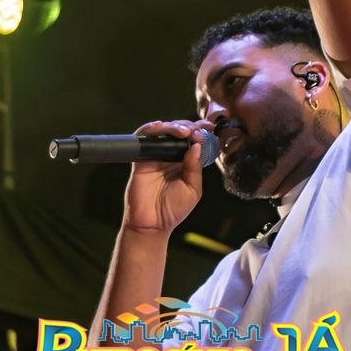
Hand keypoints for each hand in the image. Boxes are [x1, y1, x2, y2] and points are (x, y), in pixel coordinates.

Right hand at [122, 119, 214, 234]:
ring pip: (163, 132)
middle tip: (196, 130)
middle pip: (179, 132)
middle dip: (189, 127)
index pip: (193, 142)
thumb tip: (196, 146)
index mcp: (185, 163)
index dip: (201, 133)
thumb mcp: (193, 189)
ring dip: (173, 126)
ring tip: (183, 131)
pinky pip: (144, 139)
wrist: (152, 224)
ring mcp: (155, 156)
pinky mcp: (141, 159)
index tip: (209, 128)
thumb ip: (195, 168)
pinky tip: (160, 126)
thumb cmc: (173, 210)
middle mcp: (170, 157)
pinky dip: (150, 129)